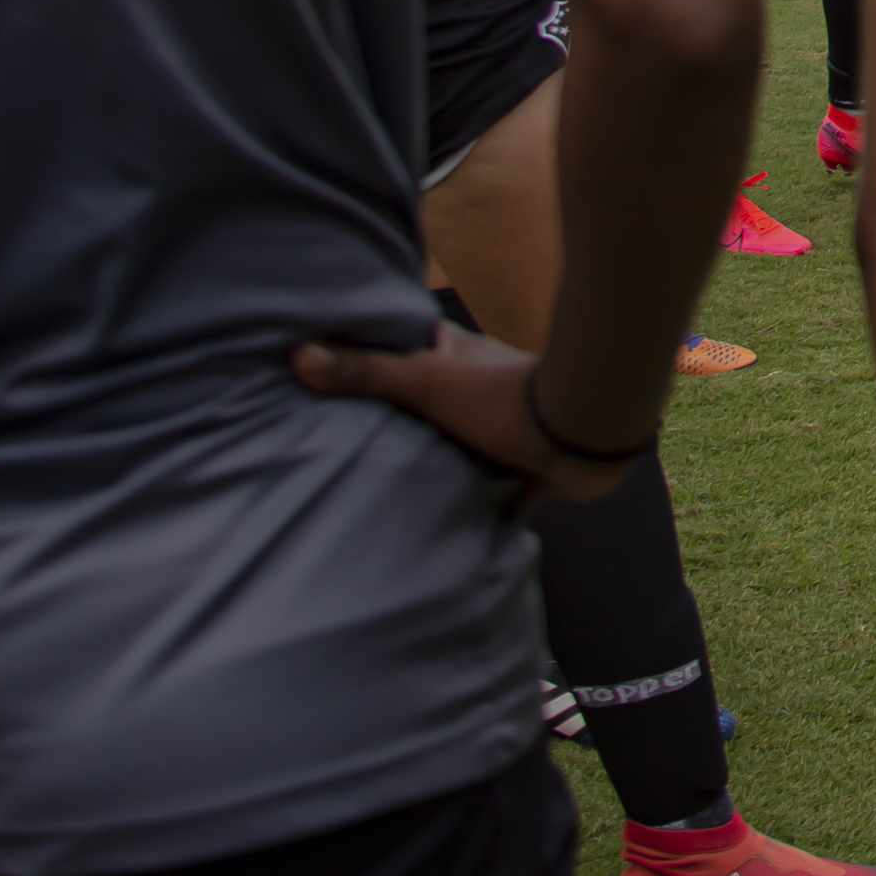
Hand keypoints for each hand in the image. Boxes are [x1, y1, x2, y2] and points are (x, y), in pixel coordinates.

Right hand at [289, 322, 640, 503]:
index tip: (333, 378)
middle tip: (345, 448)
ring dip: (431, 464)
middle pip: (425, 406)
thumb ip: (366, 373)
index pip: (405, 352)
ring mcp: (498, 429)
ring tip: (379, 491)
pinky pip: (483, 488)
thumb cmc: (501, 395)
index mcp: (454, 358)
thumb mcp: (424, 380)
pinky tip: (435, 524)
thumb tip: (297, 356)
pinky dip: (465, 501)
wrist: (578, 430)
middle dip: (396, 424)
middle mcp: (475, 389)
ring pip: (453, 446)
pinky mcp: (518, 469)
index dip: (374, 361)